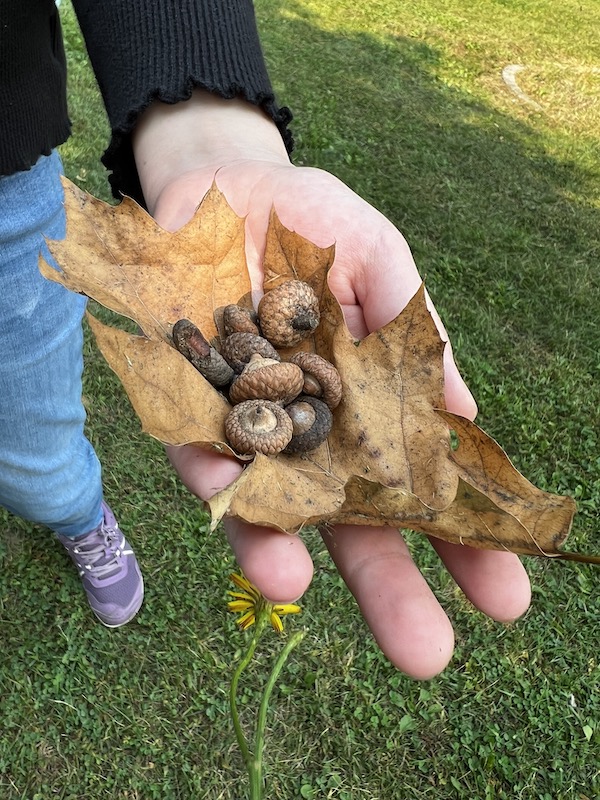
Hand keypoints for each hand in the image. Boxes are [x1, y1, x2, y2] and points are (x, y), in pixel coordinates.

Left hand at [133, 93, 530, 678]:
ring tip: (292, 589)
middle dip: (382, 581)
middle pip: (346, 517)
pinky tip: (228, 501)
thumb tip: (464, 418)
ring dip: (277, 546)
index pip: (419, 486)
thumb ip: (414, 337)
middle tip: (426, 653)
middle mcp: (308, 429)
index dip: (461, 540)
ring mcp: (245, 419)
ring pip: (263, 498)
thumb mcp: (382, 265)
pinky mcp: (183, 397)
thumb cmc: (315, 224)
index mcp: (365, 406)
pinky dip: (209, 470)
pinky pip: (193, 442)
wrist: (225, 185)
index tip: (506, 597)